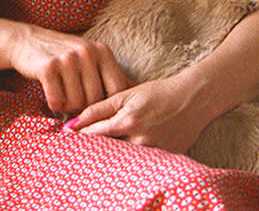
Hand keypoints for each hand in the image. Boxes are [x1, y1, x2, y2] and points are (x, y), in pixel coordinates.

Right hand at [7, 24, 131, 113]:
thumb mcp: (93, 59)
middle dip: (84, 108)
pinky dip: (53, 104)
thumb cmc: (66, 56)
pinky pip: (56, 101)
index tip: (98, 109)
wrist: (29, 41)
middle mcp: (87, 52)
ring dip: (67, 107)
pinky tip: (52, 93)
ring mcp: (67, 59)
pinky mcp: (48, 67)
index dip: (108, 105)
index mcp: (103, 52)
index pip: (117, 90)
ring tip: (63, 95)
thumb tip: (139, 95)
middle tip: (74, 101)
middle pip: (95, 100)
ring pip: (75, 103)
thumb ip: (112, 76)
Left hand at [65, 76, 208, 153]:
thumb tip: (73, 123)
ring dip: (109, 159)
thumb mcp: (127, 94)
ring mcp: (154, 153)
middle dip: (90, 153)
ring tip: (99, 156)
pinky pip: (140, 166)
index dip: (77, 139)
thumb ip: (99, 108)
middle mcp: (140, 140)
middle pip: (105, 154)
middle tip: (76, 154)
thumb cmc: (158, 92)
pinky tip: (122, 160)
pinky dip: (129, 163)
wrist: (193, 99)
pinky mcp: (165, 161)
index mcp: (128, 121)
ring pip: (122, 162)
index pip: (93, 136)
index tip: (64, 140)